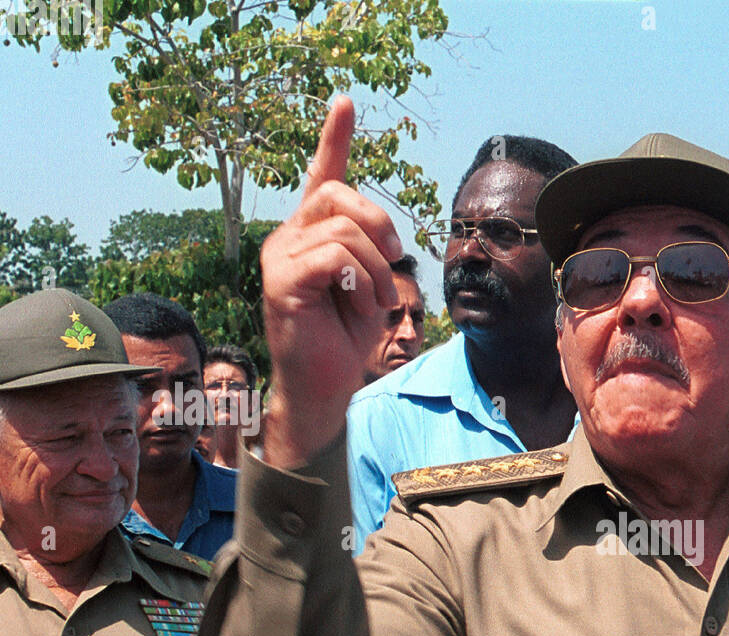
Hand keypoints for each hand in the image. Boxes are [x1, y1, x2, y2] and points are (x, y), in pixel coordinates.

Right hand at [259, 95, 402, 466]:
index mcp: (312, 234)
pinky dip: (361, 280)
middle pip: (338, 192)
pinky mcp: (280, 281)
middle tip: (395, 261)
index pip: (321, 174)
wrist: (325, 387)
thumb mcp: (369, 288)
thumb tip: (384, 235)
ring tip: (376, 300)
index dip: (334, 137)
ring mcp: (279, 257)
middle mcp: (289, 237)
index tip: (345, 101)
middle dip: (379, 223)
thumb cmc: (345, 341)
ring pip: (343, 229)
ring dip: (377, 267)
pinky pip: (335, 257)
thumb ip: (370, 252)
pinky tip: (362, 305)